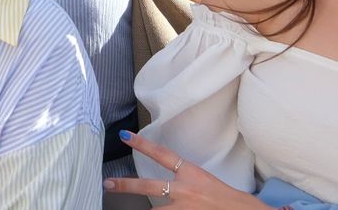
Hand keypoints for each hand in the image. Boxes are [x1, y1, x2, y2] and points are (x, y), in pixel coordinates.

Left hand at [101, 130, 261, 207]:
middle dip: (126, 185)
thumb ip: (186, 181)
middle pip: (148, 186)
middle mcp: (185, 191)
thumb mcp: (206, 182)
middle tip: (107, 184)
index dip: (142, 144)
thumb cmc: (230, 200)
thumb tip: (169, 184)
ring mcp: (184, 208)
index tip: (124, 136)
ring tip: (127, 208)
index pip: (163, 155)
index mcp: (192, 175)